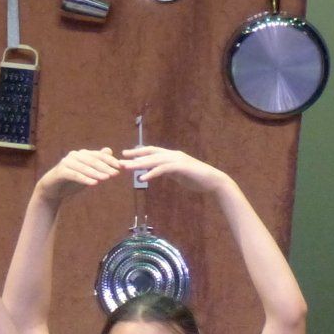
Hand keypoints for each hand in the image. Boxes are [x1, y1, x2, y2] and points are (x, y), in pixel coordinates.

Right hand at [34, 147, 121, 204]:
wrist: (52, 190)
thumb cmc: (71, 181)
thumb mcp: (86, 172)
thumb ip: (96, 162)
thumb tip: (109, 150)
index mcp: (82, 154)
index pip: (99, 155)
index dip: (110, 160)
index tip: (120, 167)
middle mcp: (74, 156)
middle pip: (92, 160)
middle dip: (105, 167)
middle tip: (115, 174)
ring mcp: (66, 162)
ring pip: (84, 167)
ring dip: (96, 173)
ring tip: (106, 178)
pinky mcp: (60, 171)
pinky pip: (75, 175)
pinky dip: (85, 179)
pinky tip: (93, 184)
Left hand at [119, 145, 237, 196]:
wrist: (213, 181)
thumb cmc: (196, 178)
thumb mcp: (177, 174)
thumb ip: (166, 171)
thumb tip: (154, 171)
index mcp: (172, 156)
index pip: (152, 151)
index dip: (138, 152)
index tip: (125, 154)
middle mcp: (173, 155)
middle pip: (150, 154)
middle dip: (134, 157)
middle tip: (120, 160)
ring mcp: (178, 160)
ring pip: (155, 160)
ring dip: (140, 164)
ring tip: (127, 168)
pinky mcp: (181, 167)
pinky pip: (163, 169)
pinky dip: (152, 173)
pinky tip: (142, 179)